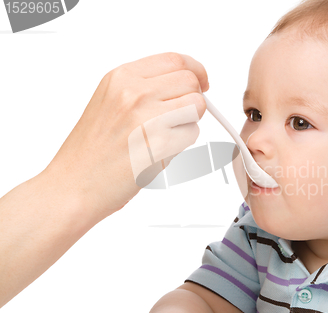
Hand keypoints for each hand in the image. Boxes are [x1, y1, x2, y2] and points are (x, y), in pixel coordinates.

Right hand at [44, 52, 208, 221]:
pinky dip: (183, 145)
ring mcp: (148, 117)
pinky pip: (192, 134)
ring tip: (164, 137)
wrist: (73, 185)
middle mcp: (134, 92)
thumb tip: (184, 83)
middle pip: (191, 81)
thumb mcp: (109, 101)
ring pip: (197, 106)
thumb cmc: (92, 151)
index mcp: (121, 77)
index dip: (196, 71)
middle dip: (194, 99)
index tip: (201, 82)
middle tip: (180, 116)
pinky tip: (159, 152)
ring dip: (188, 122)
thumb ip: (144, 88)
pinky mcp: (161, 144)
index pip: (175, 59)